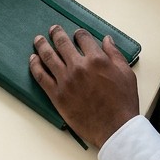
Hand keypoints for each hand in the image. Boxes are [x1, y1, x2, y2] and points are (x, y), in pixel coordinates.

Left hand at [29, 25, 138, 147]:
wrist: (116, 129)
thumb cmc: (123, 103)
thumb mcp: (127, 74)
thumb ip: (115, 54)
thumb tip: (107, 39)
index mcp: (96, 60)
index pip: (82, 37)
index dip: (79, 34)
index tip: (76, 34)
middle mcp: (78, 67)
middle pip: (62, 43)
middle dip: (56, 33)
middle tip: (53, 29)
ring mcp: (66, 80)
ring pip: (48, 56)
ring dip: (41, 45)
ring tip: (38, 39)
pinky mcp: (57, 95)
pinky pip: (40, 76)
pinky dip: (35, 65)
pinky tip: (33, 59)